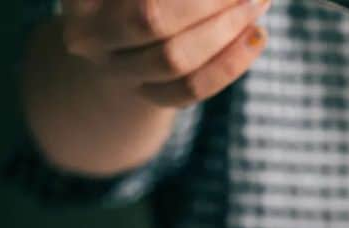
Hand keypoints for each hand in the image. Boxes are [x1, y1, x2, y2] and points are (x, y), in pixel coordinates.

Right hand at [60, 0, 269, 106]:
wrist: (117, 48)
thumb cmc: (132, 0)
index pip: (142, 1)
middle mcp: (89, 35)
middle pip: (152, 20)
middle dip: (208, 2)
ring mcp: (119, 72)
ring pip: (177, 59)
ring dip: (227, 28)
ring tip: (258, 2)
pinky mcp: (152, 97)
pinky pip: (195, 88)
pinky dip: (233, 62)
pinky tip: (258, 35)